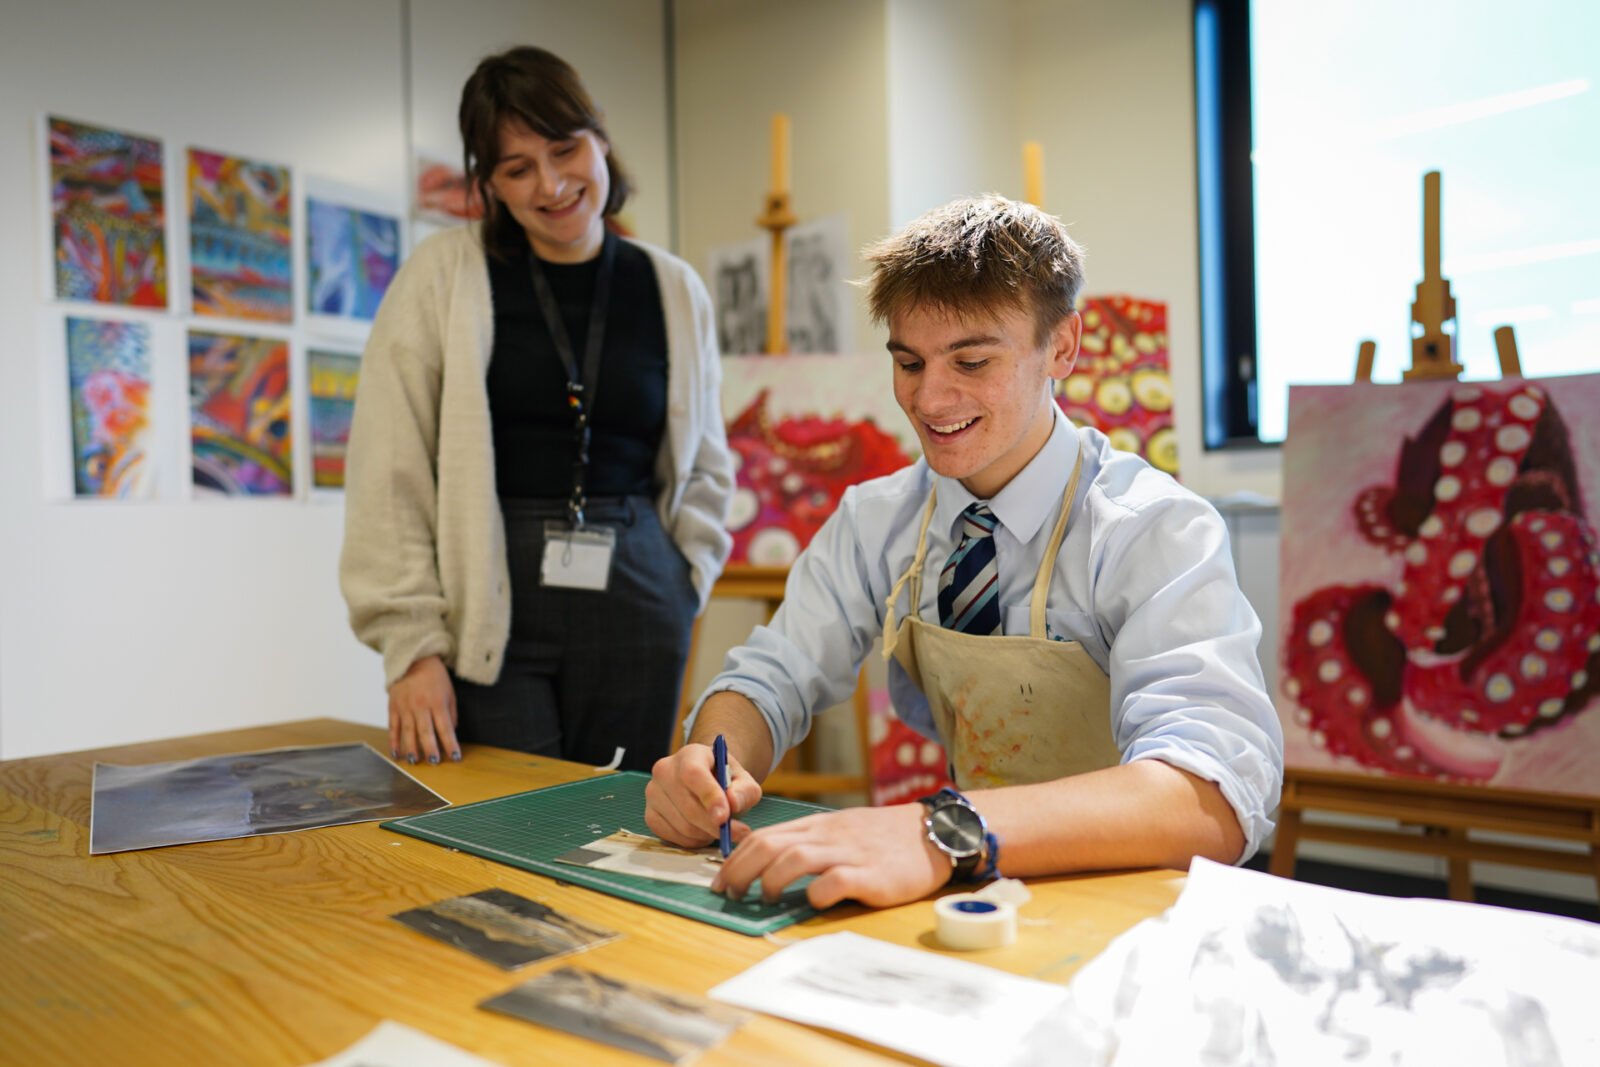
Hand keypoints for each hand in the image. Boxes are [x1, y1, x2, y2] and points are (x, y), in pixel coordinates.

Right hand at [388, 655, 459, 764]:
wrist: (414, 660)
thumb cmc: (435, 678)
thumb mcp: (450, 692)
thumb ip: (451, 713)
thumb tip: (451, 733)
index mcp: (438, 703)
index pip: (445, 728)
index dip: (450, 744)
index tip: (455, 757)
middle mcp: (421, 706)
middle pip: (425, 732)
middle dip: (430, 749)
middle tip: (433, 762)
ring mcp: (405, 707)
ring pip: (408, 732)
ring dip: (411, 748)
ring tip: (414, 761)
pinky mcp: (393, 707)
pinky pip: (393, 727)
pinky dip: (394, 741)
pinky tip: (396, 753)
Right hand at [645, 743, 761, 847]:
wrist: (707, 784)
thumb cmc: (726, 782)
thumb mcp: (744, 782)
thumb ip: (744, 791)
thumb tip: (732, 803)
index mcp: (690, 754)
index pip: (693, 774)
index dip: (709, 797)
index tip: (724, 817)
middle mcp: (665, 770)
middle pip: (688, 806)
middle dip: (714, 825)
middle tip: (737, 833)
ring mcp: (653, 793)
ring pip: (682, 825)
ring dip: (706, 834)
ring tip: (719, 828)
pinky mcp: (650, 815)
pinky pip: (672, 837)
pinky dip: (693, 841)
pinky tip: (704, 832)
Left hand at [711, 804, 951, 909]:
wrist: (935, 832)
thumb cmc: (884, 838)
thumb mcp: (842, 829)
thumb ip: (809, 842)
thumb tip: (769, 862)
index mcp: (817, 827)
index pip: (764, 836)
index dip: (735, 858)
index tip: (720, 880)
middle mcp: (827, 836)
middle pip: (769, 845)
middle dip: (739, 870)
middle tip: (727, 893)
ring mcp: (848, 854)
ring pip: (794, 859)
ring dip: (770, 880)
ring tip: (765, 899)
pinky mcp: (871, 875)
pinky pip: (835, 881)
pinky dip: (816, 893)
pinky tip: (812, 902)